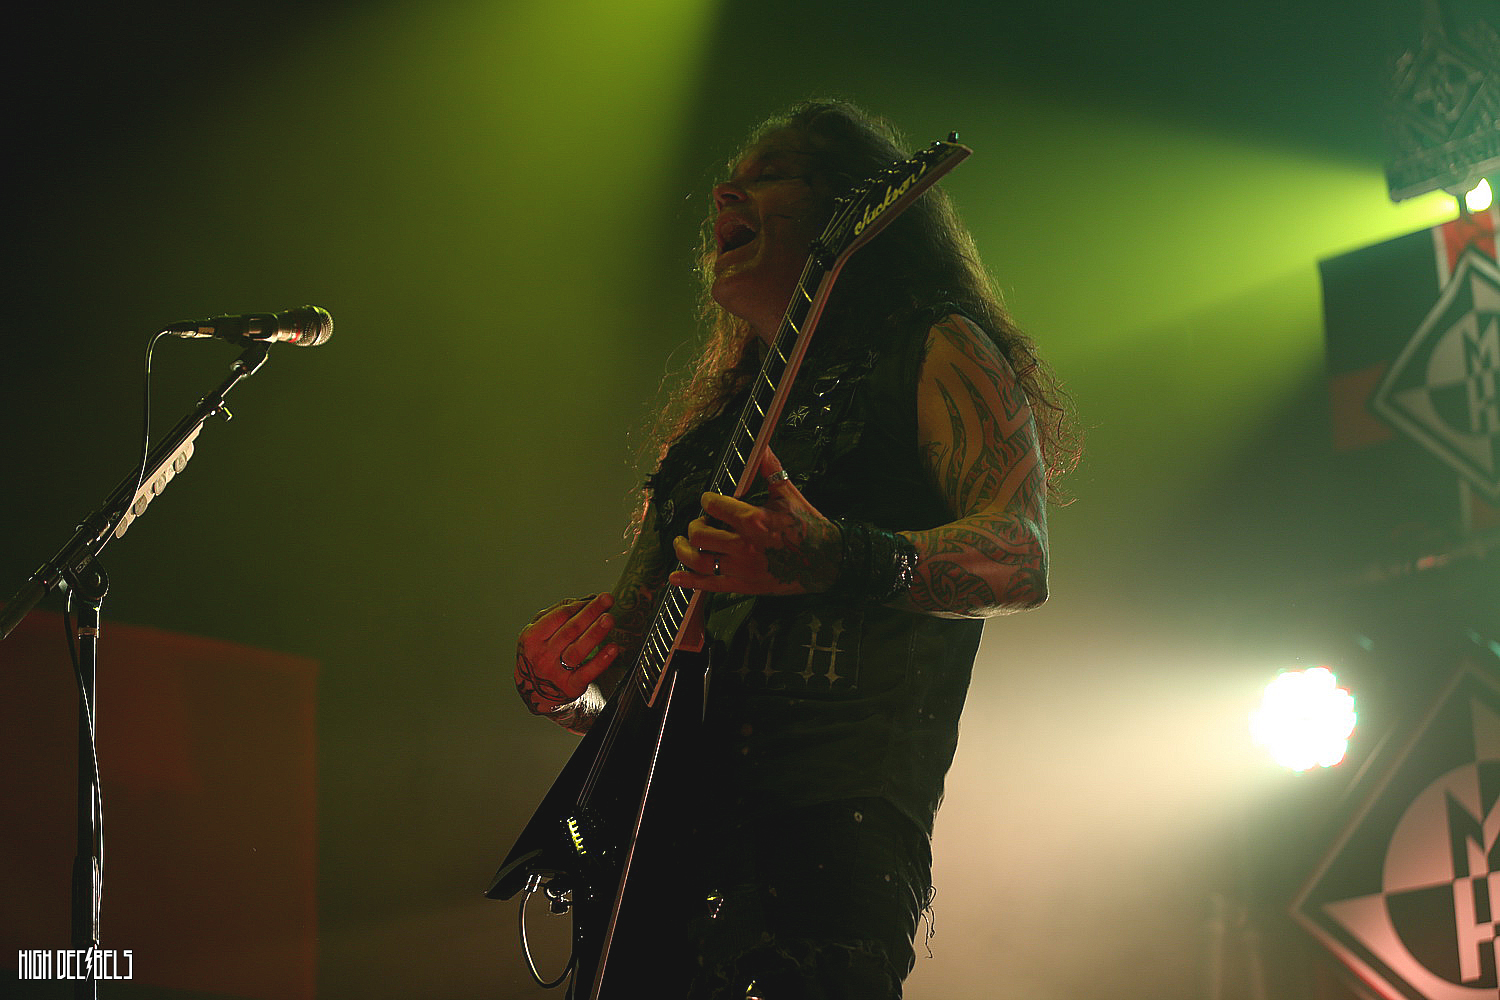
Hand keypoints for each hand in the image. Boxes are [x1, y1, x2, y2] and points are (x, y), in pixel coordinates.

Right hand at [514, 593, 620, 714]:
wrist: (534, 691)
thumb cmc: (539, 655)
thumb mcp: (539, 633)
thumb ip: (559, 613)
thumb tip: (588, 600)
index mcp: (532, 638)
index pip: (559, 616)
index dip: (580, 605)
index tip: (596, 598)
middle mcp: (542, 655)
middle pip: (570, 630)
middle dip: (591, 613)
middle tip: (608, 600)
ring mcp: (555, 672)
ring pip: (578, 650)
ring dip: (595, 633)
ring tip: (609, 619)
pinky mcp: (570, 686)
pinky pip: (587, 672)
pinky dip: (601, 660)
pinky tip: (613, 648)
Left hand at [668, 448, 840, 594]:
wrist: (827, 560)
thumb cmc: (808, 526)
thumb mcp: (788, 495)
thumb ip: (769, 469)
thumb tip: (761, 445)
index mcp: (754, 520)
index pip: (713, 506)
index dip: (708, 500)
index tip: (710, 500)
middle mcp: (744, 546)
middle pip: (700, 535)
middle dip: (695, 526)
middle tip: (701, 523)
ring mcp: (742, 569)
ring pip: (699, 561)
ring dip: (684, 551)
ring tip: (683, 543)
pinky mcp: (745, 586)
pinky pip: (710, 586)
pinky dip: (688, 582)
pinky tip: (675, 578)